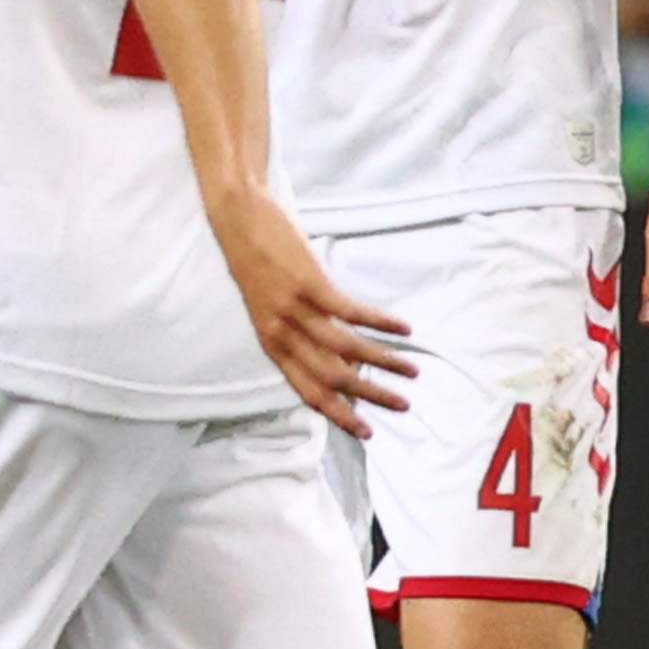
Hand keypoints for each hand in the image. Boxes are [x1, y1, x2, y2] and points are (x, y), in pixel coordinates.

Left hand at [213, 190, 415, 437]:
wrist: (236, 217)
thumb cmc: (256, 262)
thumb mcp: (268, 308)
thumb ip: (298, 335)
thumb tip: (338, 359)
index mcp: (270, 342)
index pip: (305, 390)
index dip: (337, 413)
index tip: (366, 431)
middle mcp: (280, 331)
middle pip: (330, 378)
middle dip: (369, 396)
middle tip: (402, 406)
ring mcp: (293, 308)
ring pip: (345, 349)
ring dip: (384, 362)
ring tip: (412, 371)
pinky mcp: (308, 283)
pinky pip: (351, 312)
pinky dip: (381, 323)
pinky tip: (405, 328)